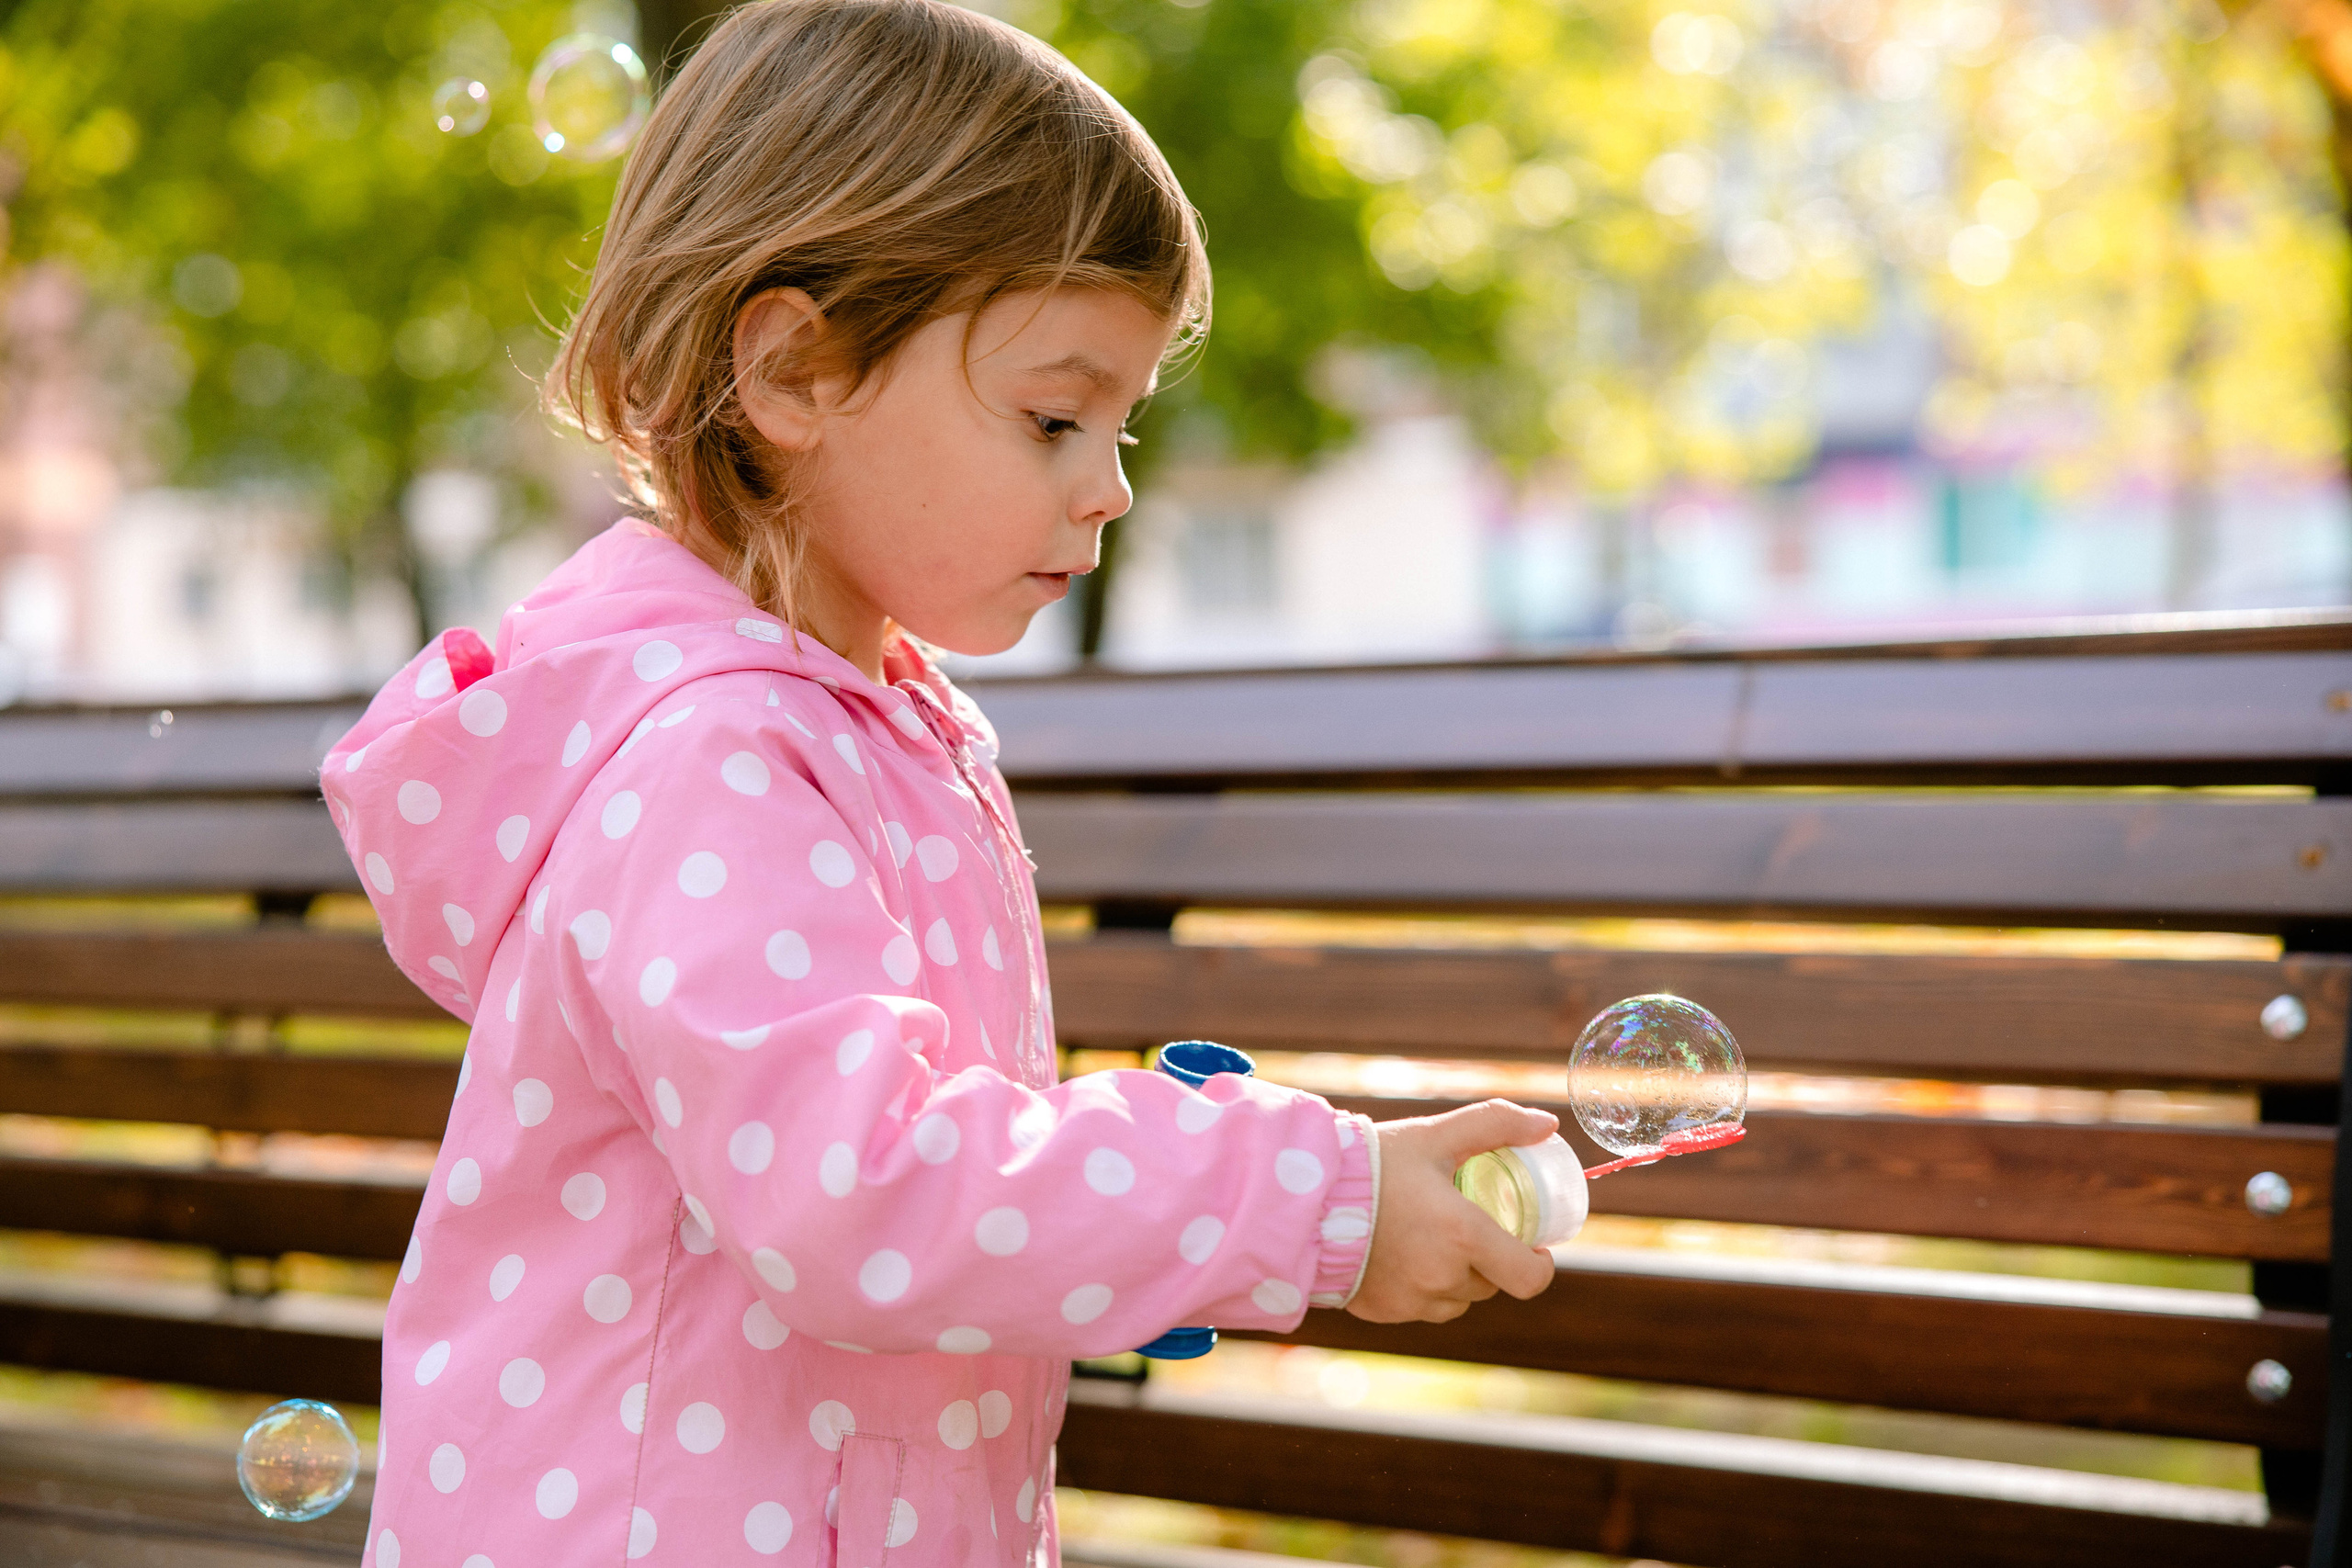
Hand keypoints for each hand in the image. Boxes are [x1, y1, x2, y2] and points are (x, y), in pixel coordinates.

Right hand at [1347, 1099, 1560, 1323]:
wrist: (1304, 1194)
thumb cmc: (1374, 1162)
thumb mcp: (1435, 1135)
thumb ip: (1495, 1123)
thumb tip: (1547, 1125)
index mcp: (1462, 1236)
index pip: (1530, 1278)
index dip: (1541, 1266)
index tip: (1536, 1247)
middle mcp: (1442, 1277)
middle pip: (1491, 1283)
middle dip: (1490, 1259)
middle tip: (1473, 1227)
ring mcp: (1412, 1301)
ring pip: (1457, 1299)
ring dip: (1457, 1277)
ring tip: (1432, 1239)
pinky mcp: (1384, 1311)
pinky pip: (1421, 1306)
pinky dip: (1421, 1288)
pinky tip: (1401, 1256)